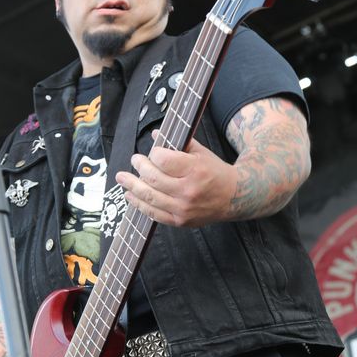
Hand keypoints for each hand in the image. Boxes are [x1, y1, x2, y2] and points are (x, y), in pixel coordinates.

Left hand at [116, 132, 236, 226]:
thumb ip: (178, 143)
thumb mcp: (201, 152)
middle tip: (135, 160)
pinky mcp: (180, 221)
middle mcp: (188, 191)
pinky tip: (131, 196)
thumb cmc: (215, 172)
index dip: (153, 154)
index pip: (163, 160)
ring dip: (132, 187)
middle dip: (139, 168)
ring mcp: (183, 208)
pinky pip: (154, 214)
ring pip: (149, 197)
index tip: (152, 152)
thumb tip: (154, 135)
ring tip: (122, 179)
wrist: (234, 197)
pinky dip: (139, 205)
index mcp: (195, 170)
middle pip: (152, 179)